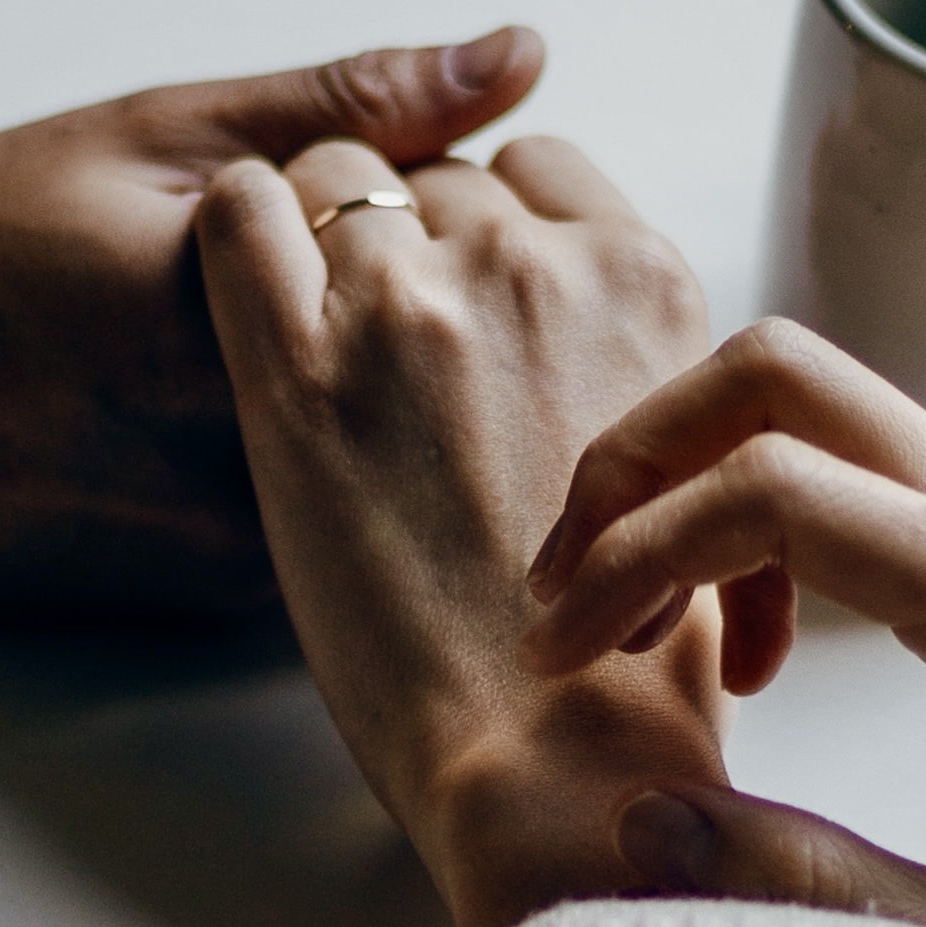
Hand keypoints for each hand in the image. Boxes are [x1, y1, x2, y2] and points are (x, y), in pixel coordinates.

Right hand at [0, 30, 546, 615]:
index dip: (433, 211)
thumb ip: (348, 106)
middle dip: (427, 315)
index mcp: (252, 325)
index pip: (461, 260)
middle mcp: (264, 464)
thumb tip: (516, 57)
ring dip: (391, 405)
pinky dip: (337, 473)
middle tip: (323, 265)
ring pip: (406, 466)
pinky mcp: (231, 607)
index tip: (360, 189)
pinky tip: (219, 420)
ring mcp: (251, 553)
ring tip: (229, 352)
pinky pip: (344, 527)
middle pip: (451, 379)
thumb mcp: (153, 137)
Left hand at [195, 135, 726, 926]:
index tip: (466, 298)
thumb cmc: (628, 658)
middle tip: (385, 355)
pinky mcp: (297, 368)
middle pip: (436, 176)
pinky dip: (235, 232)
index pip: (540, 168)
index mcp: (646, 283)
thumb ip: (640, 368)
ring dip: (318, 241)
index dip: (490, 223)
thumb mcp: (691, 468)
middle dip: (405, 242)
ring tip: (316, 348)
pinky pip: (238, 210)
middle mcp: (535, 267)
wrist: (551, 758)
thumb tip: (597, 347)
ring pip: (335, 176)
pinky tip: (241, 303)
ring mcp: (413, 305)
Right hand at [521, 320, 925, 926]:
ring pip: (811, 402)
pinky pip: (853, 467)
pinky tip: (752, 659)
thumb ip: (814, 895)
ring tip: (637, 638)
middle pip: (782, 375)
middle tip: (570, 606)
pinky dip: (756, 522)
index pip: (776, 489)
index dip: (634, 555)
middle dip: (638, 463)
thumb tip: (641, 825)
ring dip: (690, 487)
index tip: (564, 661)